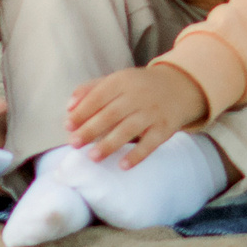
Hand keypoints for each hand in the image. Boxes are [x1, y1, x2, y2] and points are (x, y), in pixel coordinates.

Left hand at [66, 64, 207, 169]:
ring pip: (129, 129)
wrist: (178, 87)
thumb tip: (69, 107)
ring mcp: (152, 113)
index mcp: (121, 81)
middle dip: (91, 130)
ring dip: (109, 144)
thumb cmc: (137, 87)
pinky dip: (137, 155)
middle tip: (74, 144)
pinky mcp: (165, 128)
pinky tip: (123, 165)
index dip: (82, 111)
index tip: (68, 126)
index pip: (99, 96)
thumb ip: (90, 90)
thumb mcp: (116, 80)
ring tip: (93, 157)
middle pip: (111, 114)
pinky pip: (151, 143)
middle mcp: (137, 96)